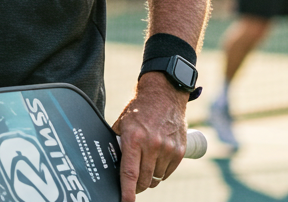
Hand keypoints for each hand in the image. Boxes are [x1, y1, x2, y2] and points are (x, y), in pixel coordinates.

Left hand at [112, 74, 190, 200]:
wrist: (164, 94)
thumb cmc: (139, 109)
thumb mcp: (122, 123)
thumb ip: (117, 143)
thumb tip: (108, 161)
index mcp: (134, 138)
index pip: (129, 173)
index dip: (127, 192)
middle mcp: (152, 145)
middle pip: (144, 180)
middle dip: (136, 186)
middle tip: (132, 183)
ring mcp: (168, 148)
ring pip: (156, 178)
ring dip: (149, 178)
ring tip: (144, 166)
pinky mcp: (179, 150)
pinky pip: (167, 172)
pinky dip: (161, 172)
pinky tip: (155, 162)